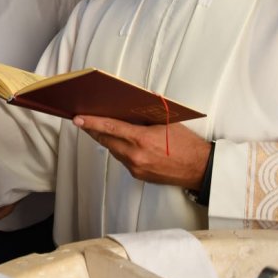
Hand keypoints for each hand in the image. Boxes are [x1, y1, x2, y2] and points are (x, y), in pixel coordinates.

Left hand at [73, 115, 210, 189]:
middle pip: (106, 140)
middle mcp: (135, 155)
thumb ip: (147, 113)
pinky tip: (122, 142)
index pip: (110, 127)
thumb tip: (132, 102)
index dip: (91, 122)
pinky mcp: (138, 175)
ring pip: (113, 150)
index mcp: (142, 139)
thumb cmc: (187, 144)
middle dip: (94, 129)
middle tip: (83, 120)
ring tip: (102, 127)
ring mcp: (136, 167)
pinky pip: (122, 159)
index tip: (77, 118)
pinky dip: (120, 149)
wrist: (200, 170)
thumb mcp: (168, 121)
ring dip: (108, 139)